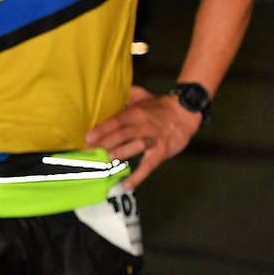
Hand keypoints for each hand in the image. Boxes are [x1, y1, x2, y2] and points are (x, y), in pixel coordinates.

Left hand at [84, 85, 201, 188]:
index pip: (117, 121)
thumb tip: (106, 90)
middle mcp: (144, 125)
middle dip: (105, 143)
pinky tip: (127, 184)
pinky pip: (149, 166)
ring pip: (136, 146)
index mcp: (136, 112)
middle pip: (123, 134)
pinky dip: (139, 176)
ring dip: (121, 153)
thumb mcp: (142, 95)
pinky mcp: (162, 152)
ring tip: (106, 161)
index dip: (103, 129)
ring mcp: (154, 139)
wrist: (185, 113)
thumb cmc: (159, 106)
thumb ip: (125, 94)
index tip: (88, 137)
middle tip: (89, 152)